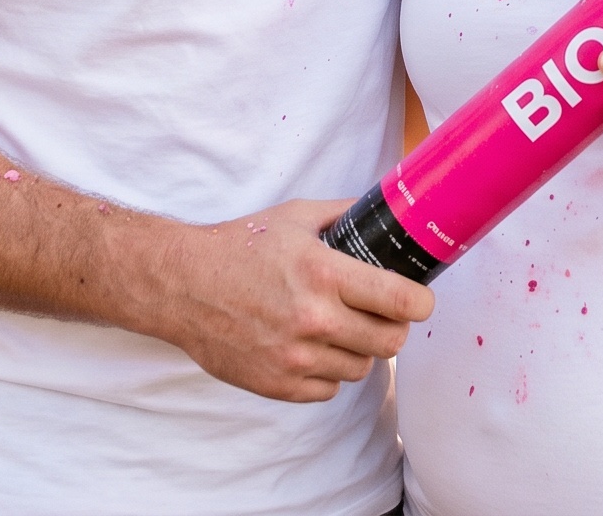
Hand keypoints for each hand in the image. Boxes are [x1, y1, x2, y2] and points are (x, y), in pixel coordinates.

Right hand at [153, 198, 435, 403]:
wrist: (182, 285)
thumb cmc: (239, 247)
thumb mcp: (295, 217)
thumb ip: (345, 216)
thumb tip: (389, 213)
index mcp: (323, 274)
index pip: (402, 301)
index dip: (420, 302)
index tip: (418, 299)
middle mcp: (313, 319)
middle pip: (391, 342)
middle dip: (393, 326)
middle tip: (380, 314)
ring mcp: (295, 357)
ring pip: (361, 367)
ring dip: (358, 349)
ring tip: (338, 328)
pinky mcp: (278, 384)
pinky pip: (329, 389)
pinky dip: (327, 371)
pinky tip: (311, 347)